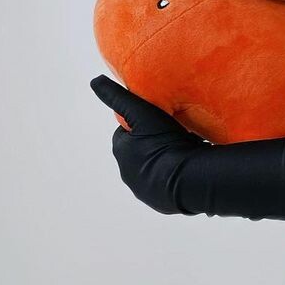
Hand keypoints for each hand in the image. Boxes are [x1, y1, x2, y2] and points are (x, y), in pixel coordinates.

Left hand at [90, 74, 205, 214]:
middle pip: (141, 152)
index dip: (143, 125)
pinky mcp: (162, 202)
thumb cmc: (164, 143)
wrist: (189, 180)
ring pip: (155, 170)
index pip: (128, 133)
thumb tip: (95, 81)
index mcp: (122, 150)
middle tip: (175, 134)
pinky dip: (175, 177)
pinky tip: (189, 168)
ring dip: (166, 162)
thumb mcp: (141, 111)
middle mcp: (128, 173)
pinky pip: (168, 186)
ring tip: (186, 151)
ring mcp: (145, 190)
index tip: (159, 121)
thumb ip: (118, 96)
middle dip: (154, 145)